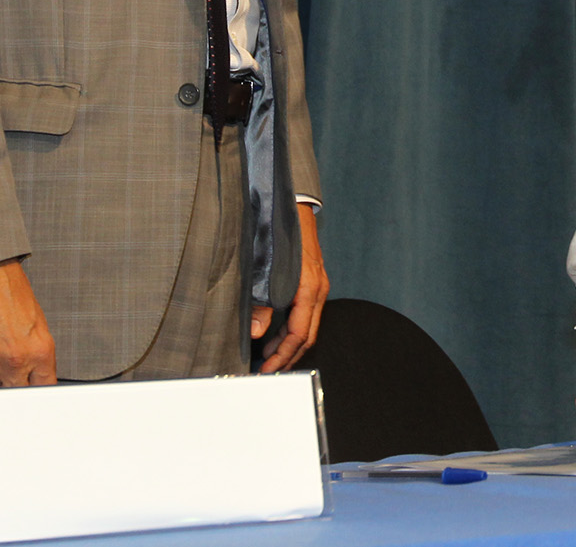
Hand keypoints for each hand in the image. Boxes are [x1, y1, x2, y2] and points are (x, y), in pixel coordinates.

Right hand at [0, 259, 55, 388]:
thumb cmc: (9, 292)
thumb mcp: (38, 323)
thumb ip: (38, 356)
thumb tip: (36, 379)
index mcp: (39, 351)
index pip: (44, 390)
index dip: (38, 398)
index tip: (33, 402)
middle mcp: (14, 361)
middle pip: (16, 399)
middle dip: (13, 397)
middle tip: (10, 398)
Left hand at [253, 203, 328, 371]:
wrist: (291, 203)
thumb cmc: (277, 232)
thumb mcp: (263, 268)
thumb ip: (260, 302)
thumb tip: (257, 332)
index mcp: (308, 289)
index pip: (299, 335)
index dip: (282, 357)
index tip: (266, 371)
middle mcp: (318, 289)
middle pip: (307, 335)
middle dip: (288, 357)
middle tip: (267, 371)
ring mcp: (318, 284)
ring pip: (308, 325)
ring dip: (289, 344)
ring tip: (268, 356)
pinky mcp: (313, 279)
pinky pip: (307, 313)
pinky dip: (292, 328)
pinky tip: (276, 332)